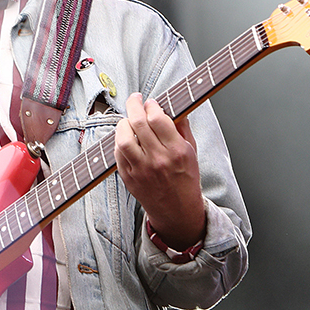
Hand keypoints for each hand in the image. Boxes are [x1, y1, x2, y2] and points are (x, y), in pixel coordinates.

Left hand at [113, 92, 206, 249]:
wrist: (177, 210)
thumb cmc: (186, 179)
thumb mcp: (192, 152)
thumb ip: (182, 128)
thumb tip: (175, 107)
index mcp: (177, 151)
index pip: (158, 118)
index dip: (151, 105)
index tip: (151, 102)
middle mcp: (158, 159)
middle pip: (138, 123)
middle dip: (134, 105)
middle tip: (135, 99)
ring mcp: (141, 169)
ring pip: (123, 138)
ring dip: (123, 124)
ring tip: (128, 120)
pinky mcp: (128, 177)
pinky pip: (117, 153)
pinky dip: (119, 141)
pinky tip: (125, 137)